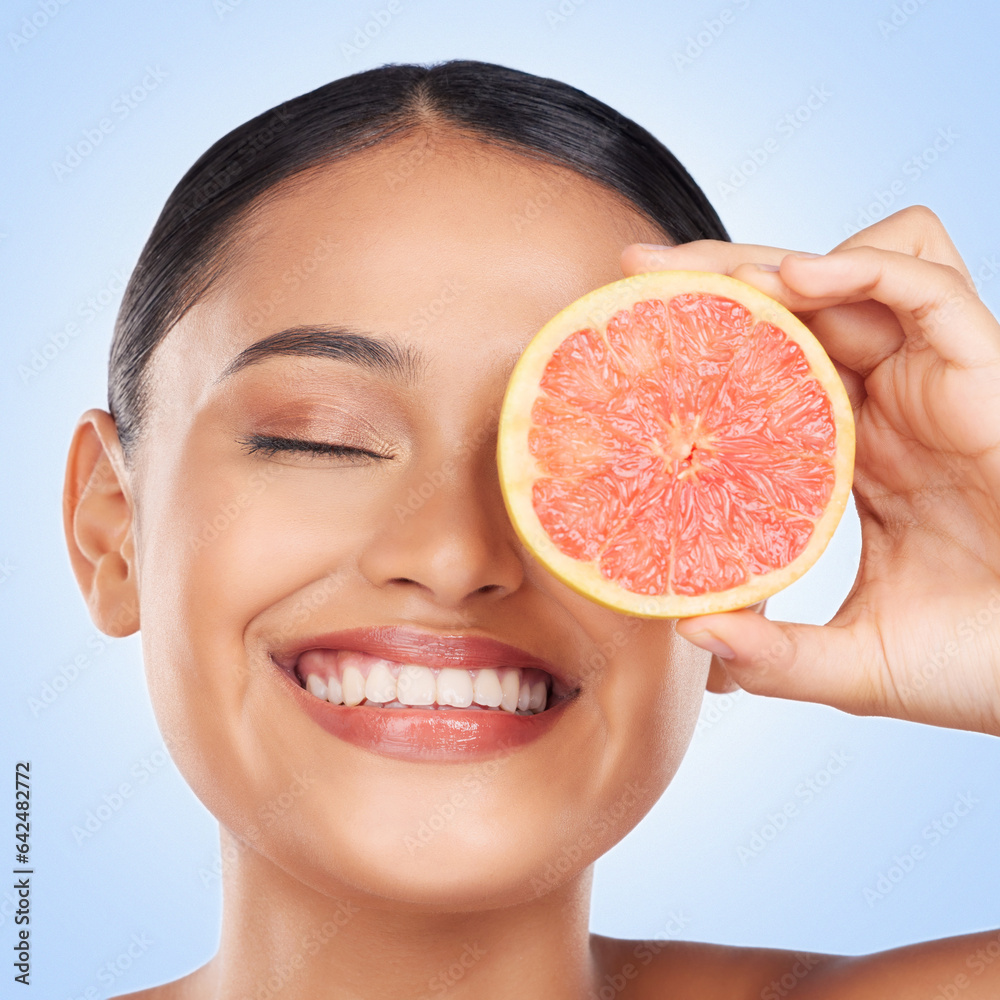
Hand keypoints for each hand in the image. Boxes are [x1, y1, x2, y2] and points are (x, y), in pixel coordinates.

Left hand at [621, 206, 999, 735]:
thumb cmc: (980, 668)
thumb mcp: (854, 661)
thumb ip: (774, 653)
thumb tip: (693, 636)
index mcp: (856, 457)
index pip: (772, 372)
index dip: (707, 346)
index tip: (632, 336)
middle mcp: (892, 409)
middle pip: (800, 308)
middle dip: (721, 277)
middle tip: (638, 267)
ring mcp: (936, 386)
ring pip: (857, 277)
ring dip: (777, 262)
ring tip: (704, 276)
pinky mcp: (985, 374)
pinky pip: (928, 287)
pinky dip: (864, 267)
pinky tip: (796, 280)